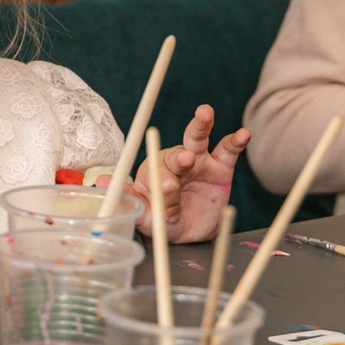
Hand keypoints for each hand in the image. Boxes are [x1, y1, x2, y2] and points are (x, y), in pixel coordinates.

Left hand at [136, 105, 251, 242]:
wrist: (188, 230)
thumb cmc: (160, 219)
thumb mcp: (145, 215)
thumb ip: (128, 199)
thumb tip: (100, 185)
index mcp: (153, 170)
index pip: (156, 170)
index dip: (162, 177)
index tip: (168, 186)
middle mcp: (174, 161)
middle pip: (176, 152)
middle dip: (180, 156)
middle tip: (185, 160)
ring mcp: (199, 161)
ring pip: (197, 139)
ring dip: (200, 125)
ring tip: (204, 113)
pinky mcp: (221, 167)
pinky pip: (227, 150)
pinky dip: (235, 141)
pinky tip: (243, 134)